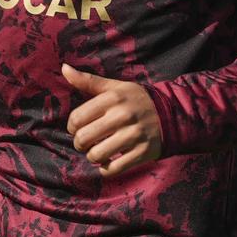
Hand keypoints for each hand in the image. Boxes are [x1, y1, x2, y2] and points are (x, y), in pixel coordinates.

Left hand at [63, 62, 162, 177]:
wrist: (172, 114)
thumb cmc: (135, 100)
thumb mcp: (115, 87)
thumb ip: (88, 81)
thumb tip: (64, 68)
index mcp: (113, 98)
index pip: (76, 118)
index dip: (72, 126)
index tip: (79, 127)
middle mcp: (122, 115)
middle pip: (83, 139)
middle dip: (80, 143)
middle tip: (86, 142)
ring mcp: (133, 135)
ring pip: (96, 155)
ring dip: (93, 156)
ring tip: (98, 151)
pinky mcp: (142, 153)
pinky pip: (112, 169)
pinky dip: (106, 168)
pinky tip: (110, 160)